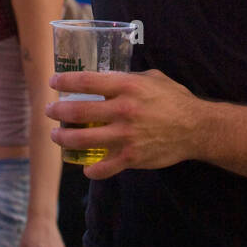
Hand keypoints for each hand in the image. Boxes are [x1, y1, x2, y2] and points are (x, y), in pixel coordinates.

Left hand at [46, 68, 198, 179]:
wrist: (196, 128)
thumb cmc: (174, 99)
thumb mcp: (152, 78)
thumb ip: (128, 77)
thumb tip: (106, 76)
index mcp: (128, 86)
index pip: (87, 81)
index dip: (65, 81)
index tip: (53, 82)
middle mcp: (124, 110)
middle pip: (79, 111)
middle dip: (58, 111)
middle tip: (49, 111)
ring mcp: (126, 136)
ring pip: (84, 140)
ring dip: (65, 139)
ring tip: (57, 136)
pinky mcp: (132, 157)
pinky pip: (104, 167)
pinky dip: (92, 170)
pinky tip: (86, 167)